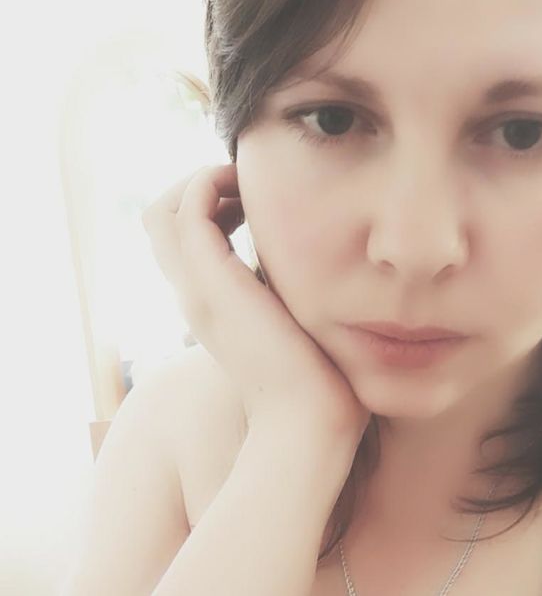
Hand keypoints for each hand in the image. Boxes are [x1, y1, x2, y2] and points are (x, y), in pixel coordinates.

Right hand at [141, 163, 370, 443]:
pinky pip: (187, 209)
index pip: (177, 241)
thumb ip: (293, 296)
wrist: (307, 420)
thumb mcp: (298, 323)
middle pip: (159, 221)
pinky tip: (249, 191)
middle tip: (243, 188)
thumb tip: (322, 271)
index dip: (206, 209)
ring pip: (161, 211)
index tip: (248, 203)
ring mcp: (195, 286)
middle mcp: (191, 293)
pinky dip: (209, 184)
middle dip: (197, 189)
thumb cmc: (317, 378)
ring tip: (244, 185)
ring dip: (200, 182)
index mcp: (209, 305)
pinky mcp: (210, 279)